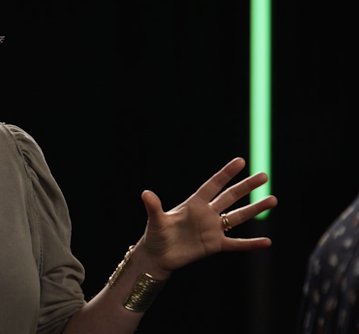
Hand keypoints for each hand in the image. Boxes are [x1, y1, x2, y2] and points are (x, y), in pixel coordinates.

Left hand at [140, 158, 276, 273]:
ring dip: (255, 209)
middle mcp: (206, 214)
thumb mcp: (156, 220)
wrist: (158, 256)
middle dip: (246, 186)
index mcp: (193, 204)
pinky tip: (266, 242)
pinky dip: (250, 244)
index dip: (226, 173)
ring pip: (238, 217)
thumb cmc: (155, 235)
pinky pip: (236, 243)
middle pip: (230, 197)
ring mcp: (212, 229)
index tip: (240, 161)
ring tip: (273, 200)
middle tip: (264, 176)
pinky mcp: (215, 245)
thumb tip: (145, 193)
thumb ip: (154, 207)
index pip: (213, 185)